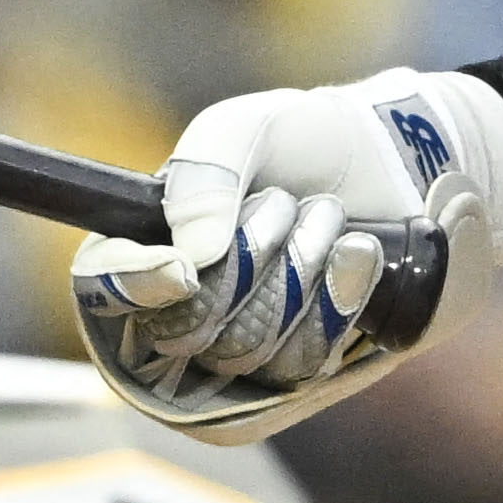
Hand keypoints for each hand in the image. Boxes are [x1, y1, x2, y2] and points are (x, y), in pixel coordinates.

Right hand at [69, 70, 502, 445]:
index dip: (135, 285)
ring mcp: (238, 349)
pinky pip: (301, 363)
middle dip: (251, 259)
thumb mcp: (249, 129)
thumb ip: (206, 173)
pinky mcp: (295, 373)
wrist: (400, 171)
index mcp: (146, 243)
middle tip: (284, 204)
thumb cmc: (308, 143)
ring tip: (325, 220)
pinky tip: (356, 255)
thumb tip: (192, 257)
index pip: (102, 284)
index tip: (183, 268)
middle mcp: (180, 306)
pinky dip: (336, 300)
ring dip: (301, 269)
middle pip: (186, 328)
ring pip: (248, 349)